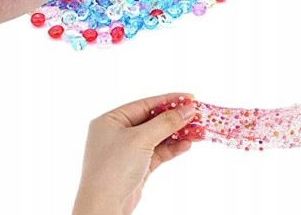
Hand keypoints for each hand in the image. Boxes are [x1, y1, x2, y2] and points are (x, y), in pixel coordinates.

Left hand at [73, 93, 196, 214]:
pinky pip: (158, 152)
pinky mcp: (136, 166)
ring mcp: (127, 151)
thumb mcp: (141, 139)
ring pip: (158, 137)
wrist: (103, 209)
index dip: (169, 100)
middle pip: (153, 120)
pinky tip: (187, 145)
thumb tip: (189, 109)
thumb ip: (166, 122)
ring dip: (177, 134)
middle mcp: (117, 133)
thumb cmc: (114, 168)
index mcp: (111, 120)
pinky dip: (172, 149)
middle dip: (175, 119)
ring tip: (197, 131)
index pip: (145, 104)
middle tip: (197, 115)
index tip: (190, 98)